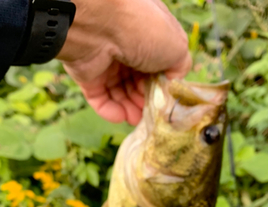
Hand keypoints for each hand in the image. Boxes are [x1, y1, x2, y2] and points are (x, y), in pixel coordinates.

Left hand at [58, 0, 190, 124]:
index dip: (161, 85)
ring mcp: (106, 62)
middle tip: (152, 115)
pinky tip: (122, 117)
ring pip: (120, 94)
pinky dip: (111, 111)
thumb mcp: (177, 48)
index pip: (156, 66)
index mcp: (147, 36)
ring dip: (130, 110)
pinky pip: (100, 99)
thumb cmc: (144, 31)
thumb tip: (172, 85)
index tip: (165, 100)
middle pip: (138, 83)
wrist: (101, 24)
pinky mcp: (88, 77)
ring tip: (138, 121)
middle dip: (146, 101)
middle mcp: (126, 47)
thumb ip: (179, 69)